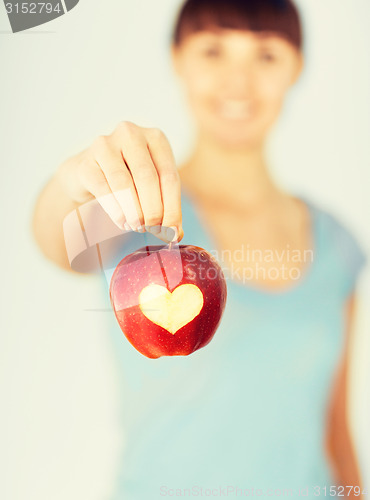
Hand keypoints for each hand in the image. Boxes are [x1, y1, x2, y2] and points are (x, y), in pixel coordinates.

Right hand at [58, 121, 182, 241]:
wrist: (88, 173)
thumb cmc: (128, 179)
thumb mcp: (153, 187)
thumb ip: (166, 207)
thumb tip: (176, 235)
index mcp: (156, 138)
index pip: (170, 176)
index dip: (173, 208)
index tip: (173, 232)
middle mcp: (131, 134)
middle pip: (148, 178)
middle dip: (153, 210)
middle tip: (154, 230)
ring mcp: (106, 145)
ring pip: (125, 183)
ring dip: (134, 211)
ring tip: (137, 227)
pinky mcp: (86, 162)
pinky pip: (104, 189)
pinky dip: (116, 209)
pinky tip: (122, 222)